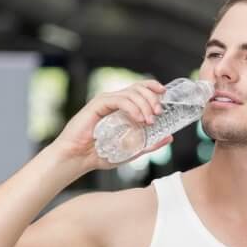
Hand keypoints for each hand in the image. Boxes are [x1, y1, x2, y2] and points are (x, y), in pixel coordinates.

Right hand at [50, 80, 170, 169]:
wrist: (77, 159)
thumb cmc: (99, 155)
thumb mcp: (131, 150)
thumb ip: (149, 143)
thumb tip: (169, 137)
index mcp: (121, 107)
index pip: (140, 89)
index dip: (153, 87)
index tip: (164, 94)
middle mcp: (114, 101)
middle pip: (138, 88)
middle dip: (152, 98)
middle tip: (158, 113)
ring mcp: (105, 101)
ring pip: (130, 93)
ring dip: (144, 105)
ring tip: (150, 120)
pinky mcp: (97, 105)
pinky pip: (119, 100)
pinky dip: (132, 108)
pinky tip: (138, 120)